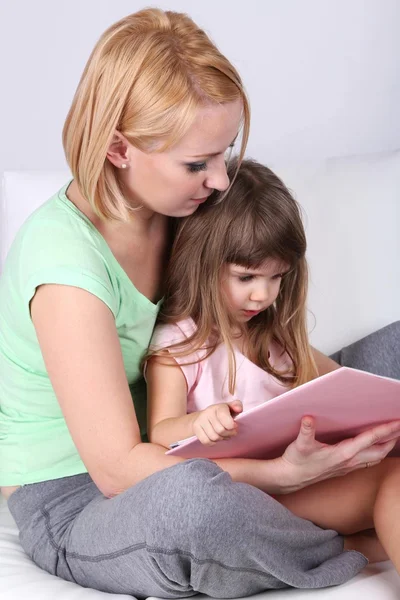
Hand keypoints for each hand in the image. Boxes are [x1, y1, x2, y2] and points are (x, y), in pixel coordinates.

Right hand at [192, 401, 242, 445]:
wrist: (203, 417)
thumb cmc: (220, 414)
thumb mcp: (230, 409)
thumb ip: (237, 406)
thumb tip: (239, 408)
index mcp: (218, 407)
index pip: (224, 417)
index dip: (232, 425)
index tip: (235, 426)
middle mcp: (208, 412)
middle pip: (221, 430)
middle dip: (228, 434)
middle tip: (230, 432)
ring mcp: (200, 420)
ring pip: (214, 437)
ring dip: (221, 438)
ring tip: (223, 435)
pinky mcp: (196, 428)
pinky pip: (206, 441)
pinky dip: (212, 442)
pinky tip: (215, 438)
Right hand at [278, 416, 399, 492]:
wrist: (291, 478)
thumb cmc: (296, 461)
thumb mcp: (299, 444)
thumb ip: (306, 431)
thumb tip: (308, 418)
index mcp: (343, 453)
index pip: (370, 440)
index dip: (385, 430)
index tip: (397, 422)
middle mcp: (349, 461)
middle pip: (379, 452)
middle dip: (392, 439)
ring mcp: (348, 467)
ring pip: (375, 459)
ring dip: (386, 448)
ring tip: (393, 437)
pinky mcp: (344, 469)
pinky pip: (367, 463)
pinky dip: (376, 454)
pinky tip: (375, 450)